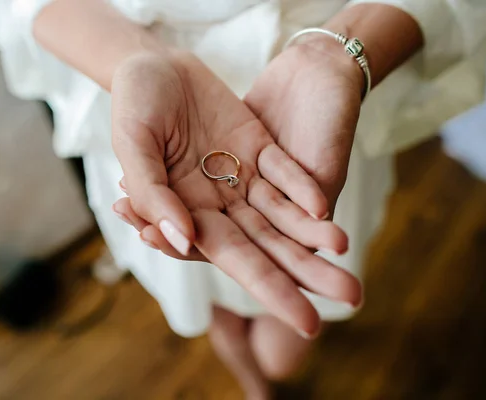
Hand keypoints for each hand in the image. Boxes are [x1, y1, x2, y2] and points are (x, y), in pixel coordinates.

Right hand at [111, 51, 360, 336]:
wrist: (154, 65)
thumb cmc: (134, 104)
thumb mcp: (134, 145)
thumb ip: (154, 193)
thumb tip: (185, 240)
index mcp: (187, 213)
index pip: (235, 259)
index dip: (271, 290)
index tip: (308, 321)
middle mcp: (219, 204)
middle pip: (270, 245)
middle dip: (308, 272)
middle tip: (352, 297)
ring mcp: (241, 176)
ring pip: (285, 214)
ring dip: (316, 234)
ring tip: (348, 254)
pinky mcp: (258, 147)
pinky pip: (284, 171)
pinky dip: (302, 189)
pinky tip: (325, 210)